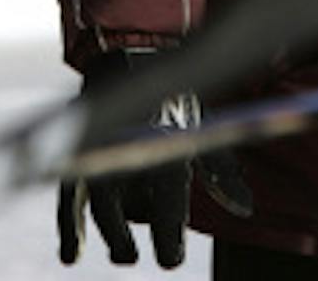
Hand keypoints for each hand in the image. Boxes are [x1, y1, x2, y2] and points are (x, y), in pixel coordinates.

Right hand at [55, 49, 252, 268]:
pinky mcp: (81, 151)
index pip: (168, 204)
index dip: (170, 239)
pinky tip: (70, 255)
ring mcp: (102, 150)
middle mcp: (130, 148)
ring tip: (125, 253)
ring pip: (103, 205)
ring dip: (112, 233)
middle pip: (128, 211)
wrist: (130, 58)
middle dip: (128, 243)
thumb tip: (247, 207)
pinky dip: (70, 227)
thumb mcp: (202, 131)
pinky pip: (70, 194)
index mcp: (166, 143)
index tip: (171, 259)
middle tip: (134, 257)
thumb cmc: (174, 100)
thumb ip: (221, 172)